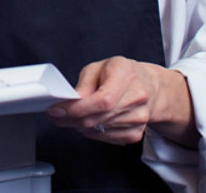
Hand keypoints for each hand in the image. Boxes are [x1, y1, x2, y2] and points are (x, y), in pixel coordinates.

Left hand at [46, 57, 197, 147]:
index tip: (56, 110)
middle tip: (57, 115)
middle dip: (71, 119)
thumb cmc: (121, 74)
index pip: (102, 101)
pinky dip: (93, 132)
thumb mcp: (99, 67)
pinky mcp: (136, 134)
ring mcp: (139, 119)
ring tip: (74, 115)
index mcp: (126, 75)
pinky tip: (92, 121)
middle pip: (97, 118)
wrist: (149, 86)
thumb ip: (84, 84)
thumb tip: (70, 102)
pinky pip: (106, 138)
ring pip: (98, 130)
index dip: (77, 109)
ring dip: (80, 125)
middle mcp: (137, 98)